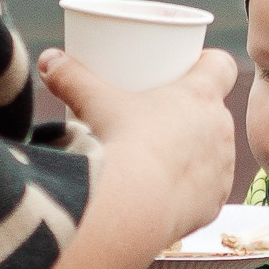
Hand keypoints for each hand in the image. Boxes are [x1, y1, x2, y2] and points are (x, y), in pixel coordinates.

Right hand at [19, 48, 238, 268]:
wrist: (134, 208)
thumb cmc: (121, 143)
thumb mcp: (92, 104)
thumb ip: (70, 78)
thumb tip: (47, 59)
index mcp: (200, 95)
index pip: (221, 66)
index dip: (208, 63)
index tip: (191, 66)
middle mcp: (220, 129)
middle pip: (215, 111)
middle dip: (195, 112)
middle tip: (164, 115)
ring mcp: (222, 169)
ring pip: (215, 152)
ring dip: (198, 152)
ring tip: (168, 156)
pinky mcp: (214, 204)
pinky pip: (209, 191)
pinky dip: (195, 190)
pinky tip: (176, 192)